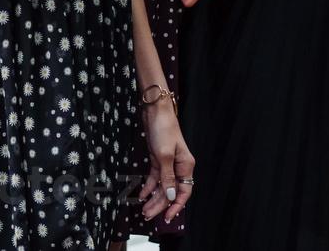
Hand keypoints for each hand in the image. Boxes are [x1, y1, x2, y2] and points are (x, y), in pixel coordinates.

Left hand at [139, 103, 193, 224]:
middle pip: (171, 191)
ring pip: (162, 186)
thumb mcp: (164, 155)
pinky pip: (155, 178)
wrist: (155, 111)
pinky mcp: (158, 159)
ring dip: (153, 198)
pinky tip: (142, 195)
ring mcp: (168, 164)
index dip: (176, 206)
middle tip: (148, 216)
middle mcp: (179, 167)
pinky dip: (149, 187)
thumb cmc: (164, 129)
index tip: (167, 217)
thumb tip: (171, 195)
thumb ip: (167, 177)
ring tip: (143, 210)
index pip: (184, 192)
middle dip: (160, 205)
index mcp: (186, 166)